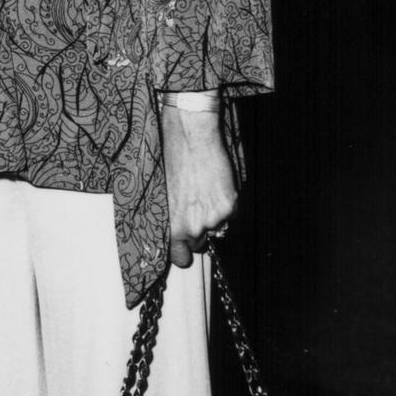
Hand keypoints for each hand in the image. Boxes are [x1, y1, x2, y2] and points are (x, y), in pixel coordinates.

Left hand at [163, 99, 236, 270]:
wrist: (191, 138)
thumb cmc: (172, 161)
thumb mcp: (165, 196)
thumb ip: (173, 219)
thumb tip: (179, 232)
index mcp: (173, 226)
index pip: (180, 257)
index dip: (183, 253)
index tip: (184, 251)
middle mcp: (193, 227)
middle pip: (200, 243)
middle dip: (199, 231)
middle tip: (195, 210)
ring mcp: (213, 218)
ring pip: (217, 228)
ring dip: (213, 217)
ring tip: (204, 193)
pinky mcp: (229, 206)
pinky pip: (230, 214)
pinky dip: (226, 204)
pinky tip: (215, 186)